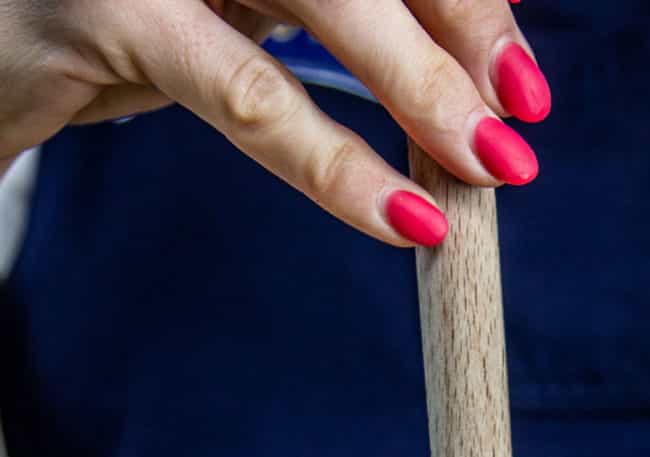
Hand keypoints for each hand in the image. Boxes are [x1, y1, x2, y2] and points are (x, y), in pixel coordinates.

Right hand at [0, 0, 549, 242]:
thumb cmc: (109, 20)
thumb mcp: (233, 1)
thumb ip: (329, 9)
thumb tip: (465, 54)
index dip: (464, 0)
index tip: (518, 76)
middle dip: (458, 35)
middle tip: (520, 122)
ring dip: (416, 88)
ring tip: (482, 166)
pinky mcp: (105, 8)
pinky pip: (247, 95)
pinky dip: (332, 164)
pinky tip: (397, 217)